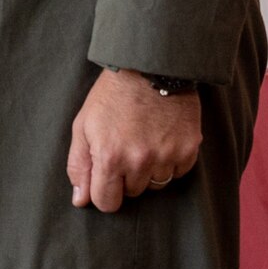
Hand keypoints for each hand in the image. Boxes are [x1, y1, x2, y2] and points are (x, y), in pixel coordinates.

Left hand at [67, 69, 201, 213]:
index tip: (107, 176)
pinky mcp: (189, 147)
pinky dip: (171, 160)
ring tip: (145, 139)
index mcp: (110, 157)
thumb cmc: (112, 94)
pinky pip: (179, 171)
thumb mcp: (84, 125)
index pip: (107, 203)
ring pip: (156, 184)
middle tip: (127, 146)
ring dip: (150, 169)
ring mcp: (167, 155)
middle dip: (127, 176)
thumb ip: (79, 165)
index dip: (105, 192)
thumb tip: (81, 201)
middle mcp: (140, 161)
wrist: (150, 64)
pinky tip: (163, 137)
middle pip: (133, 193)